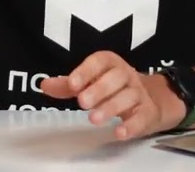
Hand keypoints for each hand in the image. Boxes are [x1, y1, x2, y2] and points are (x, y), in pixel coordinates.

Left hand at [39, 51, 184, 139]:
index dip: (86, 71)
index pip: (100, 62)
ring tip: (93, 118)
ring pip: (128, 97)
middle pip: (116, 78)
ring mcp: (139, 94)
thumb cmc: (113, 88)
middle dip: (99, 89)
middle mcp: (127, 76)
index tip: (73, 84)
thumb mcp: (91, 82)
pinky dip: (131, 125)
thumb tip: (45, 85)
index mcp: (111, 64)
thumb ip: (68, 85)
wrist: (150, 100)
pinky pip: (141, 117)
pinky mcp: (147, 113)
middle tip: (82, 103)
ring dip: (111, 107)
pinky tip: (119, 132)